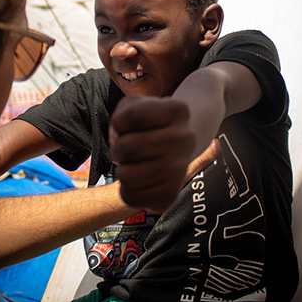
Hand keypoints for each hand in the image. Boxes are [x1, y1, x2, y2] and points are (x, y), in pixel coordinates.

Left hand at [110, 96, 218, 213]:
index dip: (119, 122)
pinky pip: (129, 196)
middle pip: (127, 147)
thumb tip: (118, 138)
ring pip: (126, 175)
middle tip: (126, 149)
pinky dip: (126, 189)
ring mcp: (180, 168)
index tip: (125, 125)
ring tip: (132, 164)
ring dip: (121, 170)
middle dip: (117, 148)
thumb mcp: (136, 105)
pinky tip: (138, 180)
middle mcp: (184, 138)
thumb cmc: (148, 125)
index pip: (134, 116)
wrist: (175, 148)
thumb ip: (122, 114)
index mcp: (177, 111)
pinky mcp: (171, 194)